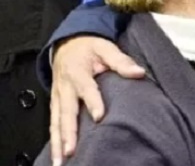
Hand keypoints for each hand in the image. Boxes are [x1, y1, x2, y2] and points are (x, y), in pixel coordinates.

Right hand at [50, 36, 145, 163]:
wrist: (67, 43)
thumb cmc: (89, 47)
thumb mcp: (106, 47)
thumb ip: (121, 61)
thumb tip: (139, 72)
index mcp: (78, 72)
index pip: (86, 89)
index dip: (92, 102)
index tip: (99, 116)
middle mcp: (65, 87)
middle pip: (66, 112)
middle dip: (68, 132)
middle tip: (72, 150)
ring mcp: (58, 97)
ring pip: (56, 122)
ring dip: (58, 142)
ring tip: (61, 159)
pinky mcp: (56, 104)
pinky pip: (53, 123)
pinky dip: (54, 140)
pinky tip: (57, 154)